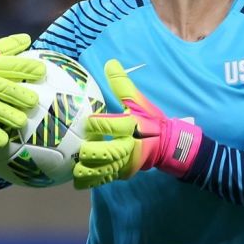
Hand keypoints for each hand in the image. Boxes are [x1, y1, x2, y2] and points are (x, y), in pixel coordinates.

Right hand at [0, 34, 44, 146]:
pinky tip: (3, 141)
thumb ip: (6, 47)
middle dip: (17, 94)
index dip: (25, 67)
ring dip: (7, 115)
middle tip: (33, 100)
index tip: (42, 70)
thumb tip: (28, 38)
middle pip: (1, 87)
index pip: (9, 65)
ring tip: (21, 122)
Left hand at [72, 59, 203, 188]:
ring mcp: (126, 163)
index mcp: (133, 126)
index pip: (117, 125)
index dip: (101, 125)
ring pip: (106, 170)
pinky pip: (105, 179)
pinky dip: (91, 181)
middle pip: (110, 152)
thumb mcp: (138, 101)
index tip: (89, 122)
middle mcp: (130, 146)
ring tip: (75, 168)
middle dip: (94, 152)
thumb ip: (122, 84)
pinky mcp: (123, 173)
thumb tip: (110, 62)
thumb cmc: (150, 121)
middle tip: (81, 149)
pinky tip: (78, 180)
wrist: (167, 145)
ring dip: (90, 170)